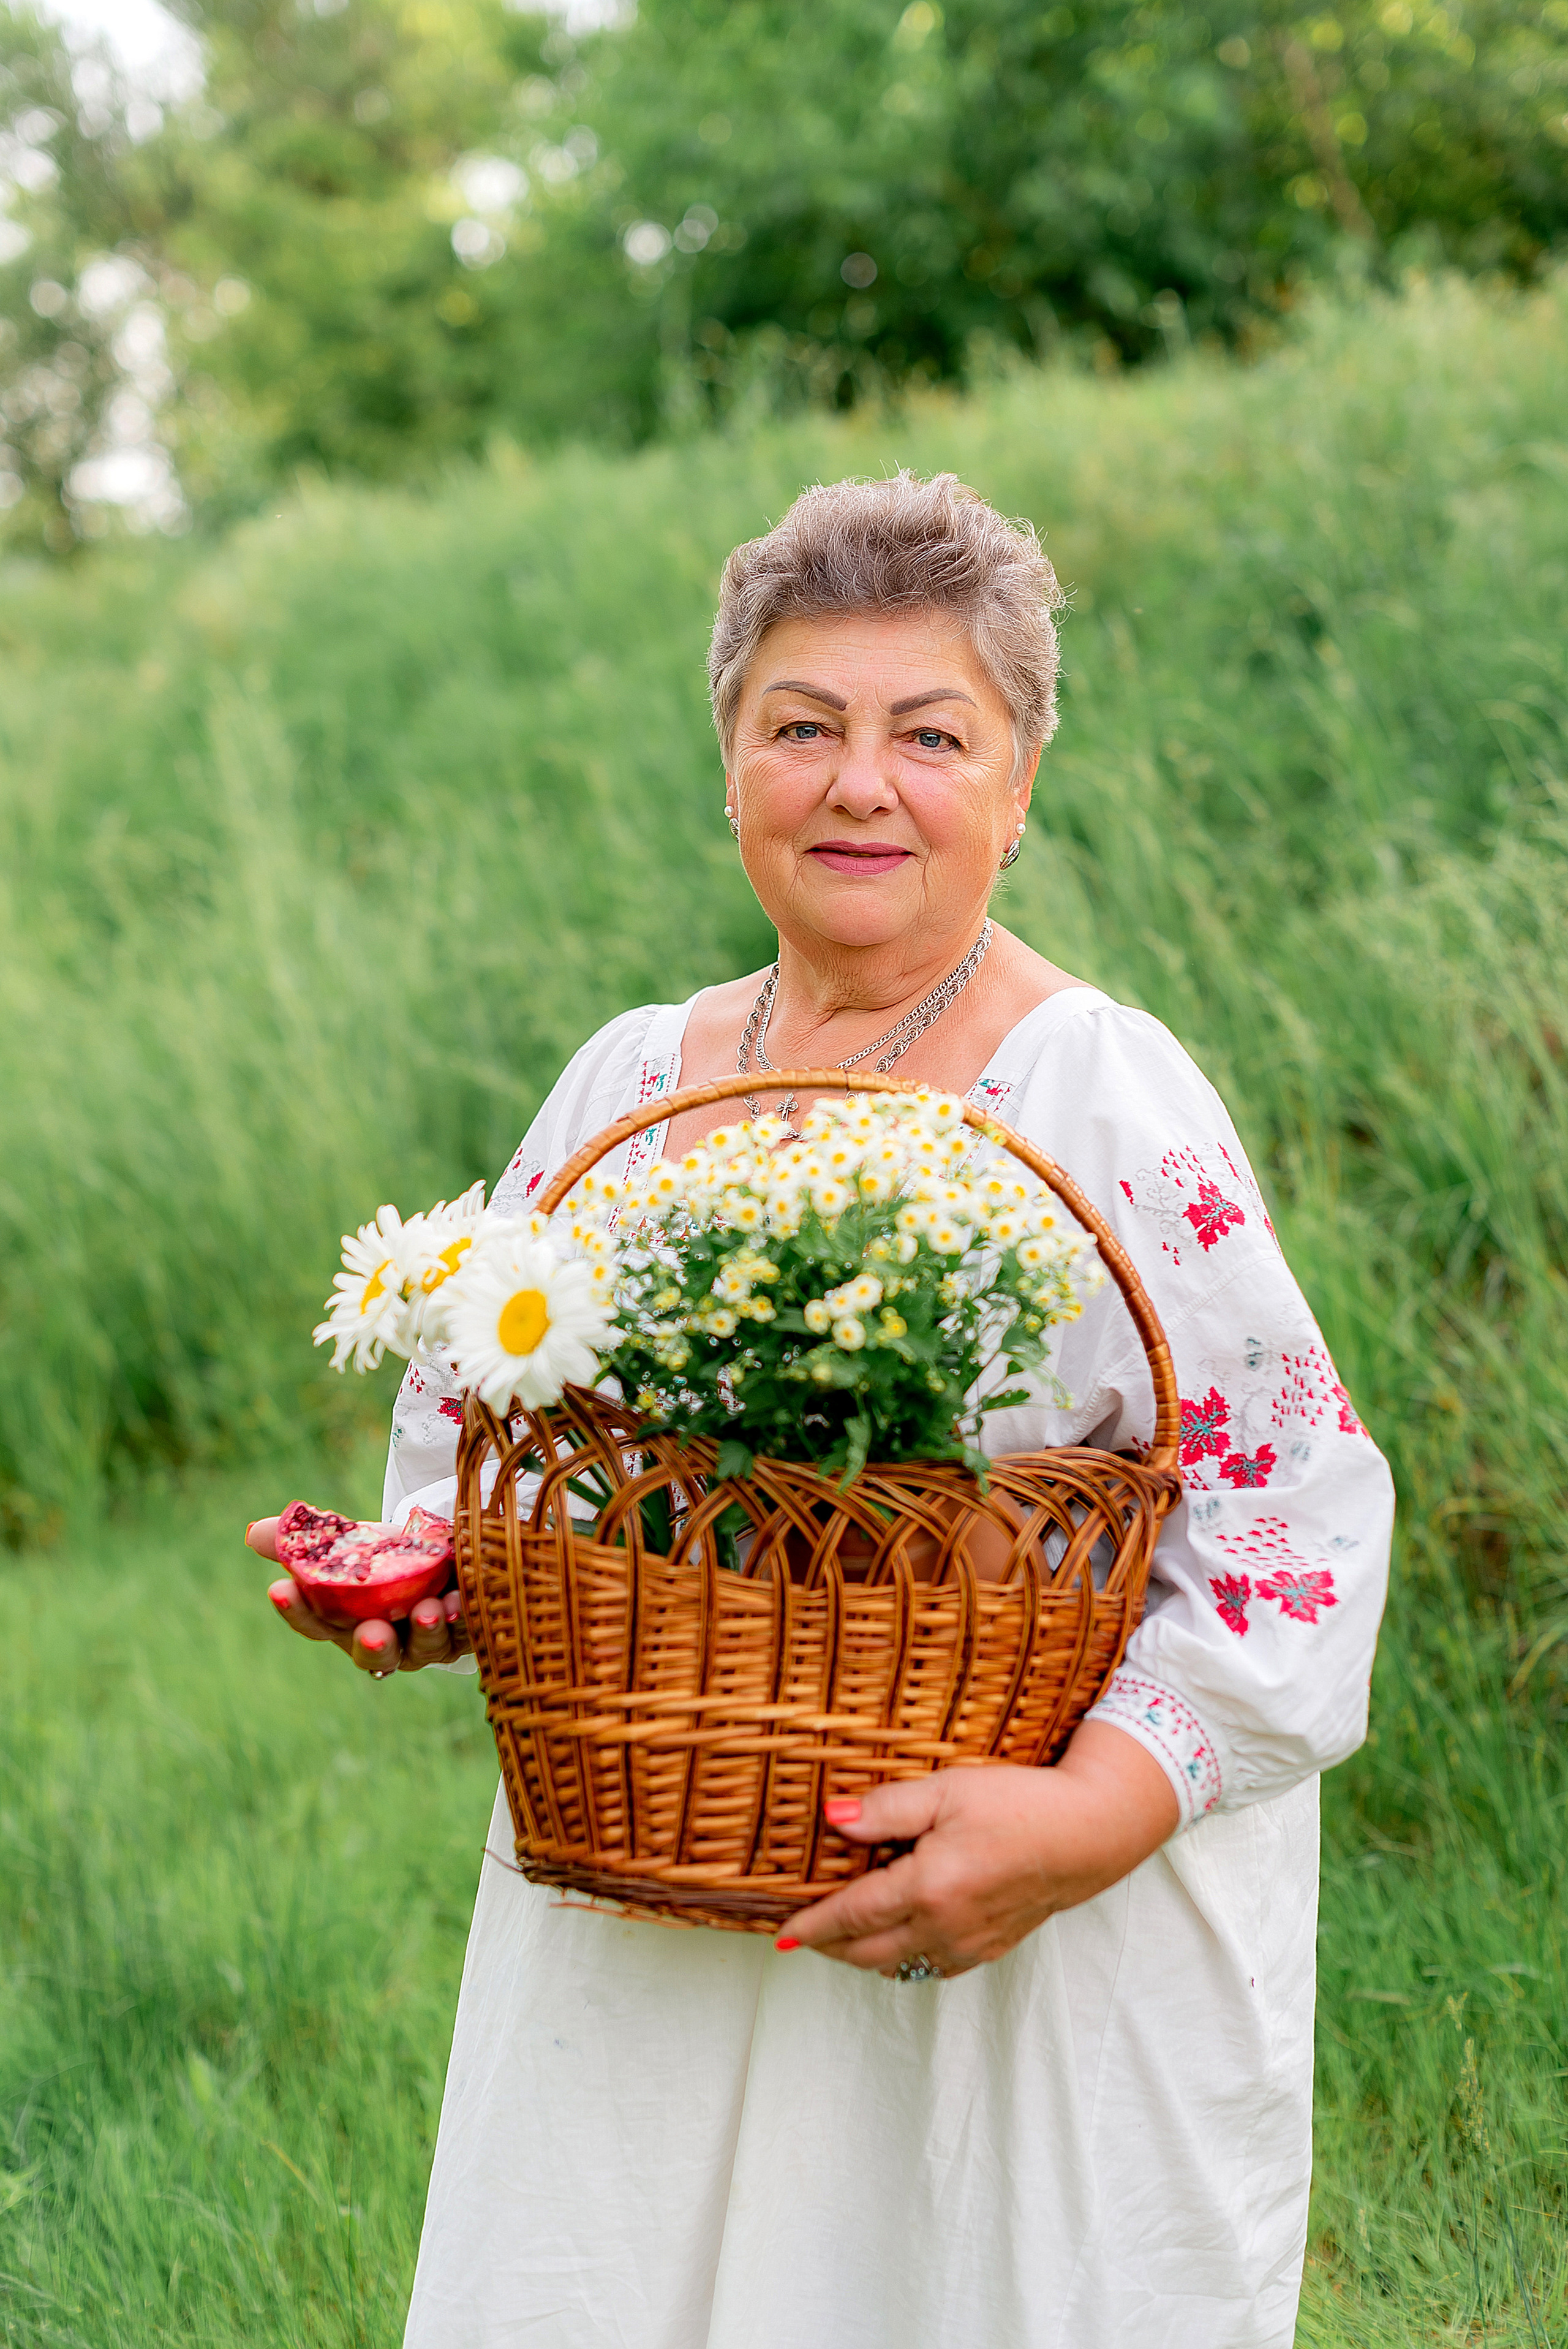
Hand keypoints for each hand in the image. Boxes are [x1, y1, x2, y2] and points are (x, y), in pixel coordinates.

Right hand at [245, 1516, 470, 1675]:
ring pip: (424, 1649)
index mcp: (346, 1625)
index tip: (279, 1588)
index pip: (314, 1624)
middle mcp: (386, 1644)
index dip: (295, 1610)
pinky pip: (465, 1635)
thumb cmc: (389, 1555)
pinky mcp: (465, 1634)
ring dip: (425, 1631)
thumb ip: (305, 1539)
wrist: (447, 1551)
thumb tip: (254, 1533)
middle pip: (374, 1655)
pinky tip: (459, 1602)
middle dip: (373, 1646)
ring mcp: (427, 1644)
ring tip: (428, 1608)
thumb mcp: (350, 1543)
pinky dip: (462, 1621)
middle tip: (372, 1632)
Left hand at [776, 1722, 1179, 1977]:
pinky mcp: (990, 1949)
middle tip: (803, 1935)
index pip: (852, 1916)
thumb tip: (832, 1819)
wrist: (1088, 1833)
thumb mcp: (947, 1790)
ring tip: (843, 1936)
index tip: (782, 1934)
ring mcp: (970, 1945)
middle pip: (868, 1953)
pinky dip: (905, 1960)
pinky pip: (933, 1968)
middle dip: (830, 1948)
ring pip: (901, 1966)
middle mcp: (945, 1927)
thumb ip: (885, 1808)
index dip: (812, 1926)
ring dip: (865, 1956)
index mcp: (928, 1888)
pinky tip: (899, 1939)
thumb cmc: (1019, 1804)